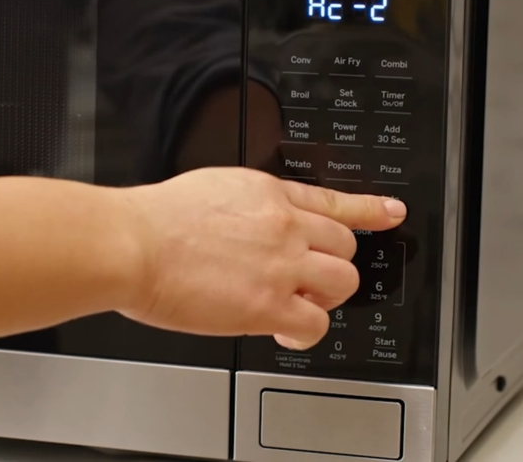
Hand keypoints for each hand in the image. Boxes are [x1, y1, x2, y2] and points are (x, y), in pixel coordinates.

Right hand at [118, 167, 406, 350]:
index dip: (368, 209)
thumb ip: (246, 209)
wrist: (133, 243)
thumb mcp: (211, 191)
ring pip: (341, 282)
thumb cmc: (154, 221)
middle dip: (330, 265)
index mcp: (268, 194)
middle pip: (345, 246)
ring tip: (295, 304)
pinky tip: (282, 329)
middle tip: (305, 281)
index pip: (333, 201)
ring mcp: (281, 264)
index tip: (390, 213)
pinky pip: (315, 324)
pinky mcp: (268, 303)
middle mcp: (284, 225)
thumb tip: (255, 230)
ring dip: (324, 296)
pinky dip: (303, 331)